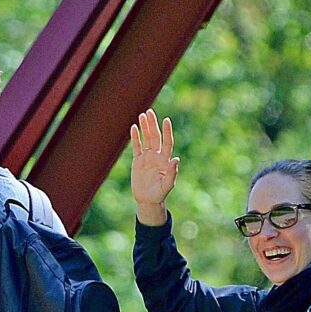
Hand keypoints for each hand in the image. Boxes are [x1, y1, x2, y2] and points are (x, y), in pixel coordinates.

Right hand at [128, 109, 177, 225]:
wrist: (148, 200)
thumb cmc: (159, 194)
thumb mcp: (167, 185)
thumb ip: (172, 173)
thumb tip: (176, 159)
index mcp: (165, 160)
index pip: (167, 142)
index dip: (167, 131)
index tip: (166, 120)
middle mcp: (157, 156)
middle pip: (155, 136)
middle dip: (153, 124)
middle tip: (150, 112)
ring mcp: (147, 157)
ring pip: (146, 139)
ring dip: (145, 127)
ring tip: (142, 115)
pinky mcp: (138, 161)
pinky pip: (136, 146)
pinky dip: (135, 137)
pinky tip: (134, 127)